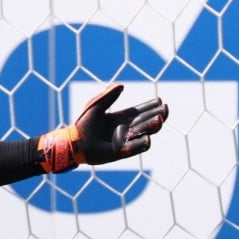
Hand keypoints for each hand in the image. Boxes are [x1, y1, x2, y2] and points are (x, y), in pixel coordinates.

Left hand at [37, 84, 168, 172]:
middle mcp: (126, 129)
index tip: (160, 100)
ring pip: (143, 134)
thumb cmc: (84, 123)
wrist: (73, 141)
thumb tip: (122, 85)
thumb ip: (108, 96)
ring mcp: (124, 141)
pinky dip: (140, 144)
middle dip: (157, 116)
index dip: (151, 106)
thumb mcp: (96, 106)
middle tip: (165, 110)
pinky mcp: (119, 152)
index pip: (141, 111)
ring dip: (152, 127)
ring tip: (159, 120)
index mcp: (122, 118)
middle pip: (146, 122)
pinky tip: (148, 138)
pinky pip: (133, 149)